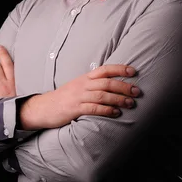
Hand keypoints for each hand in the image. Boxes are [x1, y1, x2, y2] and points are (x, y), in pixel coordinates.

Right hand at [19, 64, 139, 129]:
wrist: (43, 108)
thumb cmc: (64, 98)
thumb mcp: (78, 86)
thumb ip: (93, 84)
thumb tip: (113, 84)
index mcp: (85, 78)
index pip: (105, 69)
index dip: (120, 69)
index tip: (133, 71)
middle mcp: (83, 85)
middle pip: (107, 83)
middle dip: (124, 86)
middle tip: (137, 91)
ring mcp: (78, 96)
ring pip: (102, 95)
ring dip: (118, 99)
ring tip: (130, 103)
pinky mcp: (75, 109)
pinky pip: (93, 108)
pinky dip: (106, 110)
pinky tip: (116, 113)